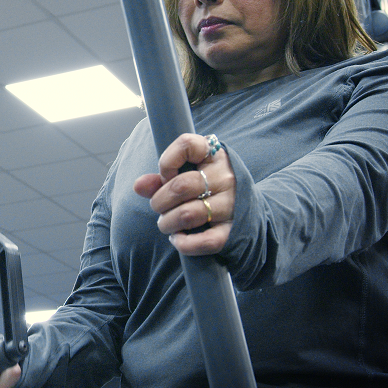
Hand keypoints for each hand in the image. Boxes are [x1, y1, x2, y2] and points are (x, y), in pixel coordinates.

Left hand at [134, 133, 235, 254]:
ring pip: (187, 215)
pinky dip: (184, 243)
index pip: (186, 145)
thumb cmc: (208, 187)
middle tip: (159, 207)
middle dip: (159, 201)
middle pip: (180, 186)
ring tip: (167, 223)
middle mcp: (226, 177)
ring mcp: (232, 204)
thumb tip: (139, 186)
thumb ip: (162, 178)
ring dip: (167, 223)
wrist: (248, 211)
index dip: (167, 162)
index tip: (166, 176)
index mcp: (214, 155)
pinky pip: (205, 241)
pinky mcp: (232, 231)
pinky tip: (178, 238)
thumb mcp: (189, 174)